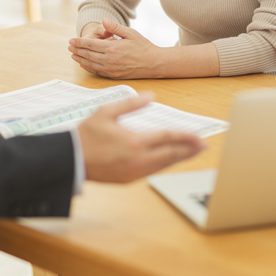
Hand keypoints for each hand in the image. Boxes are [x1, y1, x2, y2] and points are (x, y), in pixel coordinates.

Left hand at [68, 19, 161, 78]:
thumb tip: (104, 20)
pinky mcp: (113, 75)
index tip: (71, 40)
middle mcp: (109, 60)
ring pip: (90, 64)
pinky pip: (97, 71)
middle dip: (77, 50)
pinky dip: (88, 67)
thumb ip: (115, 27)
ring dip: (80, 59)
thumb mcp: (131, 33)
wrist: (154, 63)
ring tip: (73, 55)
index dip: (79, 42)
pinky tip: (84, 64)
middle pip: (87, 54)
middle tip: (69, 47)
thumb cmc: (143, 47)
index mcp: (112, 48)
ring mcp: (111, 69)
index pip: (90, 45)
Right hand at [78, 94, 205, 182]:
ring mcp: (134, 172)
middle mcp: (137, 160)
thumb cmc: (86, 135)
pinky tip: (170, 159)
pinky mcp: (129, 180)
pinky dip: (165, 164)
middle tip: (204, 146)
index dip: (186, 137)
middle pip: (171, 155)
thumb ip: (131, 104)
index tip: (199, 137)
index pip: (168, 138)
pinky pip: (153, 171)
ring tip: (193, 152)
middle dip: (190, 150)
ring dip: (180, 158)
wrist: (70, 160)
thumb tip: (151, 95)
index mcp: (134, 142)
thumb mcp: (106, 112)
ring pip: (164, 165)